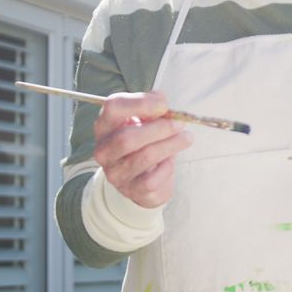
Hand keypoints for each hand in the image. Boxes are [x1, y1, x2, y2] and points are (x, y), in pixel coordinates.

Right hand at [93, 91, 192, 207]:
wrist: (144, 179)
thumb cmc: (144, 142)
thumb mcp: (145, 121)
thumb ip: (152, 108)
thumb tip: (162, 101)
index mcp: (105, 126)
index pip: (113, 108)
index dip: (140, 103)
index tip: (164, 104)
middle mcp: (104, 150)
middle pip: (126, 137)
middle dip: (158, 128)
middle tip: (180, 123)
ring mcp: (115, 173)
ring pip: (144, 157)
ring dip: (170, 144)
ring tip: (186, 138)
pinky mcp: (131, 190)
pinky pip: (152, 179)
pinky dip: (166, 167)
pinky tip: (171, 160)